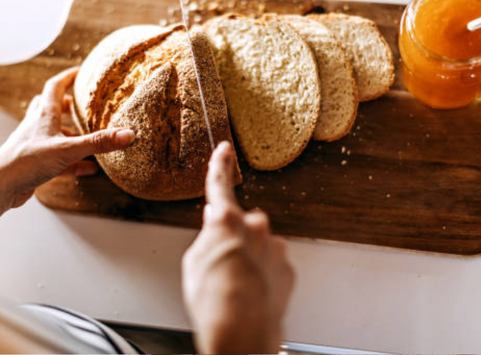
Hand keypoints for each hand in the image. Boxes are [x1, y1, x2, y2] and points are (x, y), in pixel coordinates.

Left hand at [0, 67, 134, 208]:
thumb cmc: (26, 162)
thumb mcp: (68, 149)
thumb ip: (98, 142)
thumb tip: (127, 134)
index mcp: (44, 116)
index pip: (55, 86)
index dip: (68, 77)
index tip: (81, 72)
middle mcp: (38, 127)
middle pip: (52, 107)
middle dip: (69, 105)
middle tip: (84, 106)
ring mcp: (35, 145)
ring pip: (55, 133)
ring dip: (72, 134)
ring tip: (91, 139)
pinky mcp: (35, 164)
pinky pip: (58, 159)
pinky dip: (74, 162)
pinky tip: (89, 169)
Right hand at [182, 141, 294, 353]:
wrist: (242, 329)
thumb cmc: (214, 299)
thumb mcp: (194, 262)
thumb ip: (207, 236)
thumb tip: (214, 223)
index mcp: (227, 220)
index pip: (219, 185)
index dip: (220, 165)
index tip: (224, 150)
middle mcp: (255, 227)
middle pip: (241, 223)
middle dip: (233, 237)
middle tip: (221, 264)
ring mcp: (274, 247)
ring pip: (258, 246)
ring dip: (248, 259)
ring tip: (233, 285)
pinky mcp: (286, 268)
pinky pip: (271, 264)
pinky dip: (261, 274)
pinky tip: (250, 292)